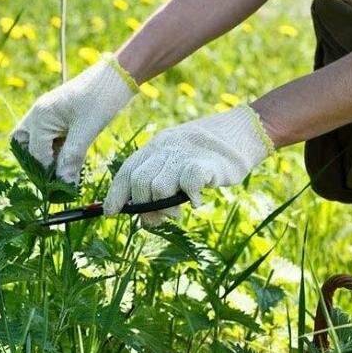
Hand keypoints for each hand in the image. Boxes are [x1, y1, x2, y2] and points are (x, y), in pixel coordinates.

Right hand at [11, 54, 138, 183]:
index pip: (36, 155)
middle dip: (39, 164)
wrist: (118, 75)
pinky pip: (49, 137)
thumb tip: (64, 184)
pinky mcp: (58, 115)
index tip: (63, 189)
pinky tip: (72, 157)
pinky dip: (56, 149)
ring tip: (67, 168)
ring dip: (48, 157)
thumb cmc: (102, 98)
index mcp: (40, 116)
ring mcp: (47, 113)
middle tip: (57, 178)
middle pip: (24, 147)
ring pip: (35, 142)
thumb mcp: (88, 130)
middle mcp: (38, 114)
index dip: (48, 173)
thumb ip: (72, 157)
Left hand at [103, 105, 274, 225]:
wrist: (241, 132)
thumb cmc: (206, 154)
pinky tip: (196, 201)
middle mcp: (164, 149)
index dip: (116, 195)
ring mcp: (183, 155)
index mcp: (154, 148)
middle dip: (143, 207)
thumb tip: (145, 219)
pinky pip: (187, 185)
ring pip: (158, 187)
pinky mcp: (204, 164)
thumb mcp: (176, 163)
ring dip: (165, 207)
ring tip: (177, 212)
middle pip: (139, 183)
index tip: (110, 213)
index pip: (126, 172)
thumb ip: (159, 184)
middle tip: (156, 220)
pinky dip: (189, 199)